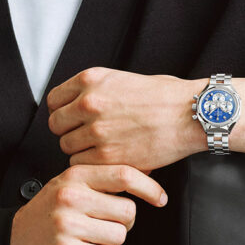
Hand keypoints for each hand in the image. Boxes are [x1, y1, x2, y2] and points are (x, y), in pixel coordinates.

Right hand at [9, 164, 167, 244]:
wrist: (9, 242)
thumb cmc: (46, 213)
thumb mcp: (69, 185)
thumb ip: (101, 180)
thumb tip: (146, 175)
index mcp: (75, 177)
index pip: (124, 175)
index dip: (149, 187)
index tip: (160, 198)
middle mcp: (71, 197)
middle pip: (128, 212)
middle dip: (124, 222)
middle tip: (106, 224)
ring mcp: (67, 225)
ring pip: (120, 236)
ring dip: (110, 242)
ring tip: (89, 237)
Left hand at [47, 67, 197, 171]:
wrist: (190, 115)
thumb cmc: (167, 97)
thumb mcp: (124, 79)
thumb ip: (97, 91)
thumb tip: (79, 105)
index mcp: (91, 80)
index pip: (54, 100)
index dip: (63, 112)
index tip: (71, 119)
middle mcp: (89, 103)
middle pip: (57, 125)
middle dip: (70, 132)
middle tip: (88, 136)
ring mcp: (97, 131)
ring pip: (68, 147)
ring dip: (82, 150)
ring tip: (103, 148)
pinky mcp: (108, 155)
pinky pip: (83, 164)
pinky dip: (94, 165)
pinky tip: (110, 158)